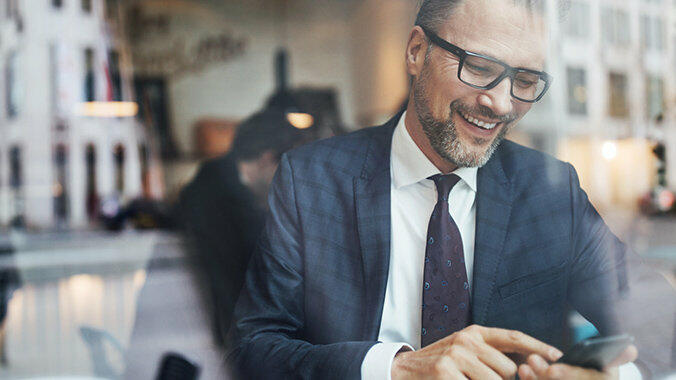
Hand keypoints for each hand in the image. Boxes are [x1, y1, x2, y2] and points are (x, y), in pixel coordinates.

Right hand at [391, 325, 562, 379]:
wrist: (403, 370)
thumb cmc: (440, 364)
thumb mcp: (465, 350)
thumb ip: (491, 353)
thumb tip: (527, 362)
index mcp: (474, 332)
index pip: (514, 337)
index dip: (538, 347)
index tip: (558, 356)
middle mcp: (467, 340)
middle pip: (509, 368)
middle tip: (481, 379)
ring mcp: (456, 356)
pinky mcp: (446, 372)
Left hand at [517, 345, 637, 379]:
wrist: (589, 377)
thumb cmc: (600, 368)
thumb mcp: (611, 363)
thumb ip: (618, 357)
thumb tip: (631, 348)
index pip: (583, 379)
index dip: (567, 375)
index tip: (553, 369)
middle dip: (546, 376)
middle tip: (532, 360)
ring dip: (535, 379)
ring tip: (524, 366)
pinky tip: (523, 372)